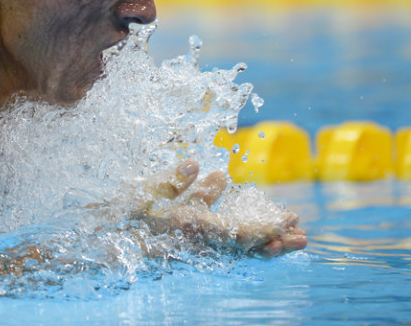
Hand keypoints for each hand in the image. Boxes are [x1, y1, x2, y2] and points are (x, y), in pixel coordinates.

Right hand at [134, 159, 306, 257]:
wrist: (106, 237)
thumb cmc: (124, 211)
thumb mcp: (143, 191)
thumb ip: (171, 180)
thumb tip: (196, 164)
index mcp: (190, 229)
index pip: (237, 233)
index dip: (265, 228)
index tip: (289, 220)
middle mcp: (198, 242)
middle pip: (245, 246)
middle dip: (274, 239)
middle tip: (303, 236)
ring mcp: (196, 244)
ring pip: (237, 245)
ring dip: (263, 239)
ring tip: (289, 234)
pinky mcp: (194, 242)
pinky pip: (224, 241)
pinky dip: (243, 235)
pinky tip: (255, 224)